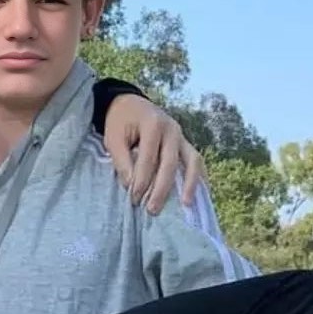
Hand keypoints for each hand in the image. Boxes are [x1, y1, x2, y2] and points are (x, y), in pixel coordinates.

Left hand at [103, 94, 204, 213]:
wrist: (130, 103)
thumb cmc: (120, 121)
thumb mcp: (113, 138)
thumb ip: (122, 161)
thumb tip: (131, 186)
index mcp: (152, 124)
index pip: (148, 158)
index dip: (141, 181)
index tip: (133, 199)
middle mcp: (172, 129)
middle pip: (170, 163)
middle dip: (161, 189)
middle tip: (152, 210)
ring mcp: (182, 135)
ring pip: (192, 161)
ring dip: (190, 184)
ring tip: (186, 204)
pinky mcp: (185, 143)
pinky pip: (196, 161)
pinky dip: (198, 177)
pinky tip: (198, 194)